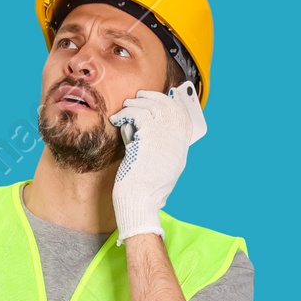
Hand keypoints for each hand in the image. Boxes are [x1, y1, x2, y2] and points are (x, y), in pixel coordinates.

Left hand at [109, 83, 206, 241]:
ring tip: (126, 108)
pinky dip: (126, 113)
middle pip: (170, 107)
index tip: (163, 97)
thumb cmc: (144, 192)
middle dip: (154, 97)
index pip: (184, 117)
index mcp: (181, 150)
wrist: (140, 204)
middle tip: (139, 97)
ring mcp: (164, 139)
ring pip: (153, 107)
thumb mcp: (158, 169)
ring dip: (137, 103)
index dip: (173, 103)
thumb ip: (156, 149)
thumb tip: (137, 132)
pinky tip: (117, 119)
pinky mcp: (148, 139)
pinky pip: (138, 114)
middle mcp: (176, 142)